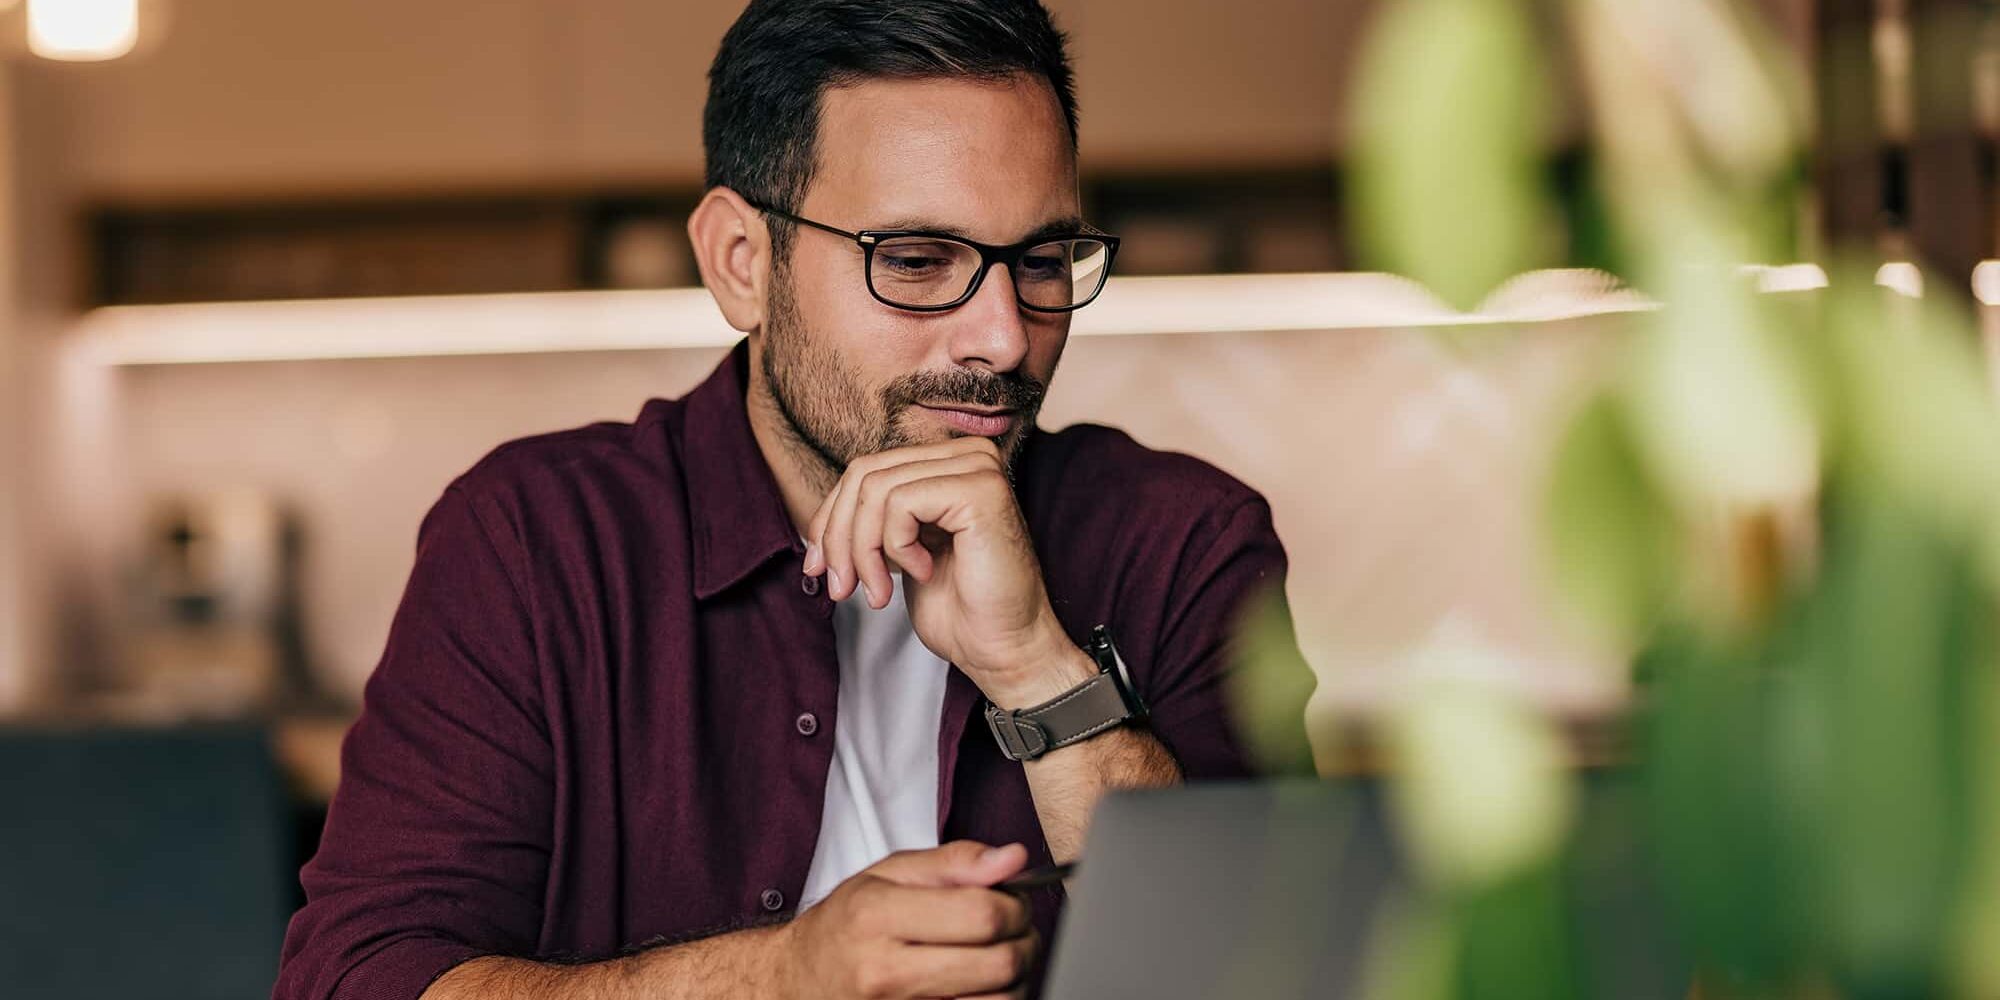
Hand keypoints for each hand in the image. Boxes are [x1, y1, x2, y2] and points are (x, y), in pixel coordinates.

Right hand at [780, 840, 1038, 999]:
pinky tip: (978, 985)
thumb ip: (954, 862)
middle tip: (1012, 931)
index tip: (1011, 902)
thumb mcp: (888, 874)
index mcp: (878, 916)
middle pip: (999, 963)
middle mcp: (885, 971)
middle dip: (1022, 942)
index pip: (982, 914)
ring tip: (995, 959)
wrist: (800, 979)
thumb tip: (1012, 858)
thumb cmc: (847, 924)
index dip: (1014, 906)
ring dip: (1014, 979)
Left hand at [802, 438, 1087, 704]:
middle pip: (864, 474)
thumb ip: (870, 520)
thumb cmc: (959, 608)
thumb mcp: (898, 552)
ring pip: (876, 489)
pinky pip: (901, 503)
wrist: (1003, 648)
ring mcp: (977, 467)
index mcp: (948, 464)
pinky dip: (897, 547)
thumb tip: (815, 522)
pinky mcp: (980, 489)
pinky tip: (923, 572)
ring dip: (863, 551)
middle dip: (838, 537)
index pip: (865, 469)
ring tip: (878, 593)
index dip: (829, 519)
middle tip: (840, 588)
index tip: (817, 568)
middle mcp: (966, 455)